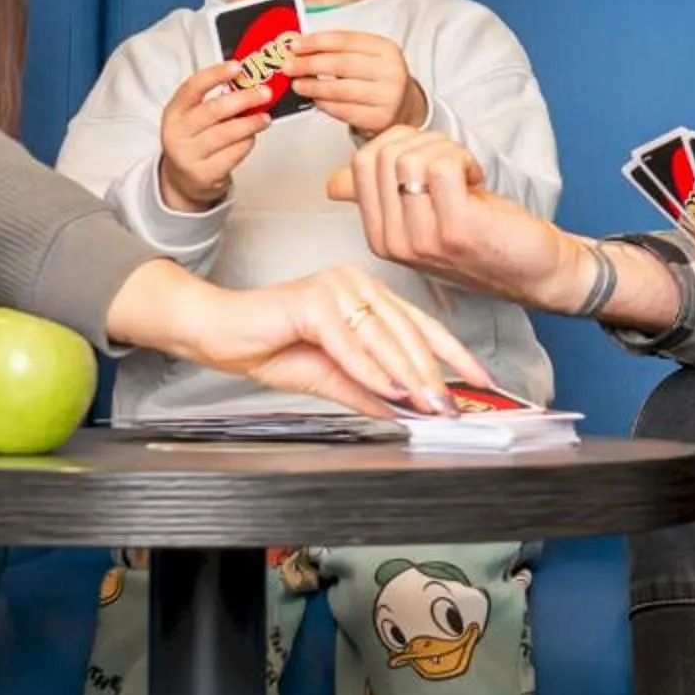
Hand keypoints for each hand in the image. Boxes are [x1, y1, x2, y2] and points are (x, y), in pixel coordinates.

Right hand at [105, 260, 486, 415]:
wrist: (215, 333)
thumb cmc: (265, 345)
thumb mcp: (330, 376)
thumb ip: (368, 390)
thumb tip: (407, 410)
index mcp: (363, 294)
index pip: (418, 324)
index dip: (453, 353)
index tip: (479, 380)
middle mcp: (354, 283)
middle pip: (408, 331)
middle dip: (435, 373)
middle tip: (455, 405)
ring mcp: (334, 286)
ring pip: (384, 336)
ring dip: (410, 375)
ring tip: (432, 404)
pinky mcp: (312, 299)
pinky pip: (350, 342)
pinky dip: (372, 370)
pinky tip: (391, 390)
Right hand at [159, 60, 276, 211]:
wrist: (183, 179)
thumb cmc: (195, 140)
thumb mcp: (194, 117)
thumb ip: (216, 100)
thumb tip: (250, 83)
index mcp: (174, 112)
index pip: (193, 87)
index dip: (215, 75)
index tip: (237, 67)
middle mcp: (177, 133)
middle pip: (214, 110)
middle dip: (244, 99)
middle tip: (264, 93)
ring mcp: (188, 156)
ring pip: (226, 134)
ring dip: (250, 123)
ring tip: (264, 118)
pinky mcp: (204, 174)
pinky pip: (232, 154)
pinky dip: (246, 143)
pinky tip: (251, 137)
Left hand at [288, 29, 424, 137]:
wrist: (404, 106)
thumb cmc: (377, 78)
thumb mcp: (367, 56)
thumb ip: (339, 50)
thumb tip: (301, 47)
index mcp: (386, 48)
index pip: (345, 40)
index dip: (316, 42)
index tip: (295, 44)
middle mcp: (391, 71)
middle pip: (340, 64)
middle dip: (309, 64)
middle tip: (288, 66)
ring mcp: (387, 97)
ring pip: (340, 90)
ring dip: (313, 86)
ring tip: (297, 84)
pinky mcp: (379, 119)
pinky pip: (343, 111)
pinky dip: (324, 104)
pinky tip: (314, 99)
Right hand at [326, 128, 593, 312]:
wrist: (537, 272)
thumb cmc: (486, 240)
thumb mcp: (421, 218)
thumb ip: (380, 198)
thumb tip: (334, 182)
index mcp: (381, 236)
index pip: (360, 163)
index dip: (397, 141)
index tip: (428, 158)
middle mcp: (395, 242)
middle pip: (382, 154)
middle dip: (421, 141)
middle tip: (451, 161)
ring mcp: (424, 238)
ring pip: (411, 157)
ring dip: (446, 149)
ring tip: (465, 173)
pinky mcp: (456, 229)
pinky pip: (442, 164)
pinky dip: (463, 158)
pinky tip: (476, 180)